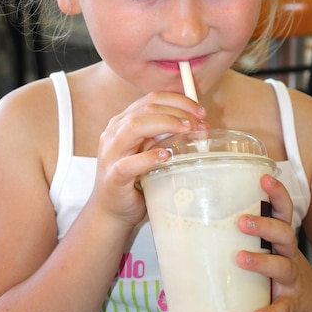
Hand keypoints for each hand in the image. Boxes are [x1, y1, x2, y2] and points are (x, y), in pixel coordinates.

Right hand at [91, 91, 206, 227]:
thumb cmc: (135, 180)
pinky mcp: (113, 176)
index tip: (200, 112)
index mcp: (123, 122)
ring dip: (166, 124)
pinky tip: (165, 156)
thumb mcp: (150, 151)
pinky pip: (128, 163)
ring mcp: (111, 153)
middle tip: (200, 124)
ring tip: (187, 131)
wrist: (111, 212)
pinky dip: (149, 157)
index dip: (179, 101)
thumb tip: (198, 126)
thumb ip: (165, 136)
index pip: (152, 99)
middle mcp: (114, 132)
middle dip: (178, 112)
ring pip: (135, 126)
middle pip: (147, 108)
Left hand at [236, 174, 311, 311]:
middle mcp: (289, 254)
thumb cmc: (280, 268)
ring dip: (262, 262)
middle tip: (242, 221)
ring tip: (241, 259)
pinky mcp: (292, 305)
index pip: (283, 210)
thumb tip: (194, 220)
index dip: (277, 193)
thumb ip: (244, 234)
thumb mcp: (269, 248)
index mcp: (281, 238)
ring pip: (282, 267)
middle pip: (284, 233)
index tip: (264, 177)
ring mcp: (292, 280)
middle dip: (265, 226)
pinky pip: (282, 309)